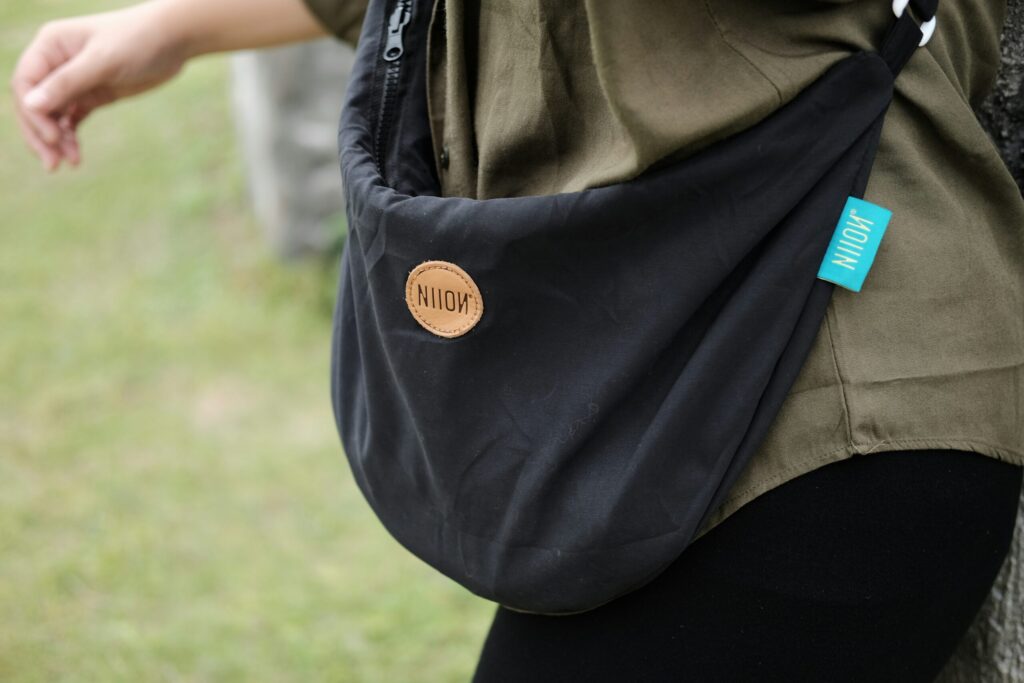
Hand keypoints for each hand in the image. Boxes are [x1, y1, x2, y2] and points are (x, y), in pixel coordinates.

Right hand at [10, 3, 187, 171]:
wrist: (173, 40)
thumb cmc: (138, 40)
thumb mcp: (103, 61)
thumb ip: (68, 82)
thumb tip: (31, 105)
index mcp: (50, 45)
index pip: (26, 83)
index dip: (32, 113)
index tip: (52, 138)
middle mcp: (56, 63)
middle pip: (34, 103)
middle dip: (40, 133)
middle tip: (52, 164)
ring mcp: (74, 80)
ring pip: (53, 115)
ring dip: (57, 140)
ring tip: (70, 162)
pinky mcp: (92, 94)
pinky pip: (72, 119)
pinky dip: (71, 136)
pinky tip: (76, 155)